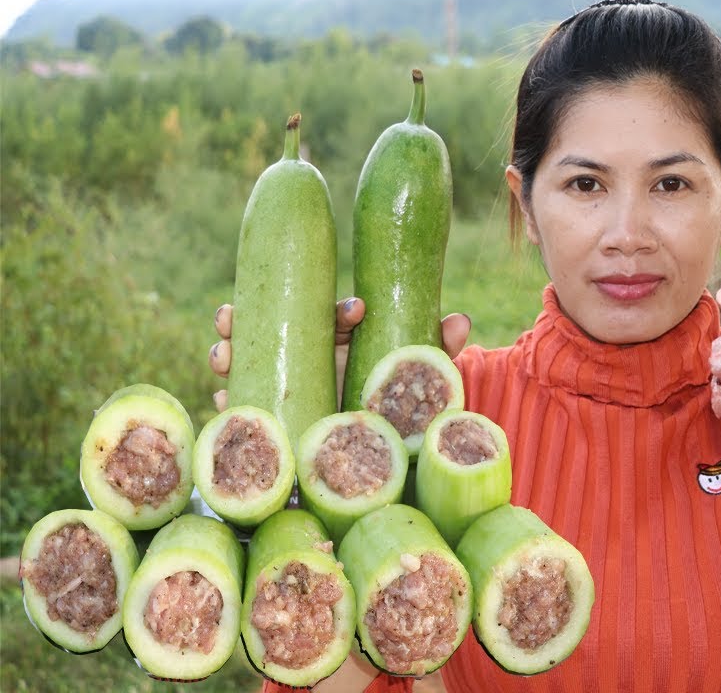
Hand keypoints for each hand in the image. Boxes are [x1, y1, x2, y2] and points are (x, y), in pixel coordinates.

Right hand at [208, 299, 471, 410]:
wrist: (378, 446)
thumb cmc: (392, 400)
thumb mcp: (415, 377)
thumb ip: (437, 348)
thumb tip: (462, 319)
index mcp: (342, 339)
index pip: (335, 316)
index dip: (342, 311)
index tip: (356, 311)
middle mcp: (307, 354)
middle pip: (269, 327)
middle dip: (245, 318)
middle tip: (230, 315)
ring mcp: (285, 382)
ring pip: (246, 359)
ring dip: (227, 352)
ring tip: (222, 355)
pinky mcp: (273, 414)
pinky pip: (244, 404)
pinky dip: (230, 401)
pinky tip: (223, 400)